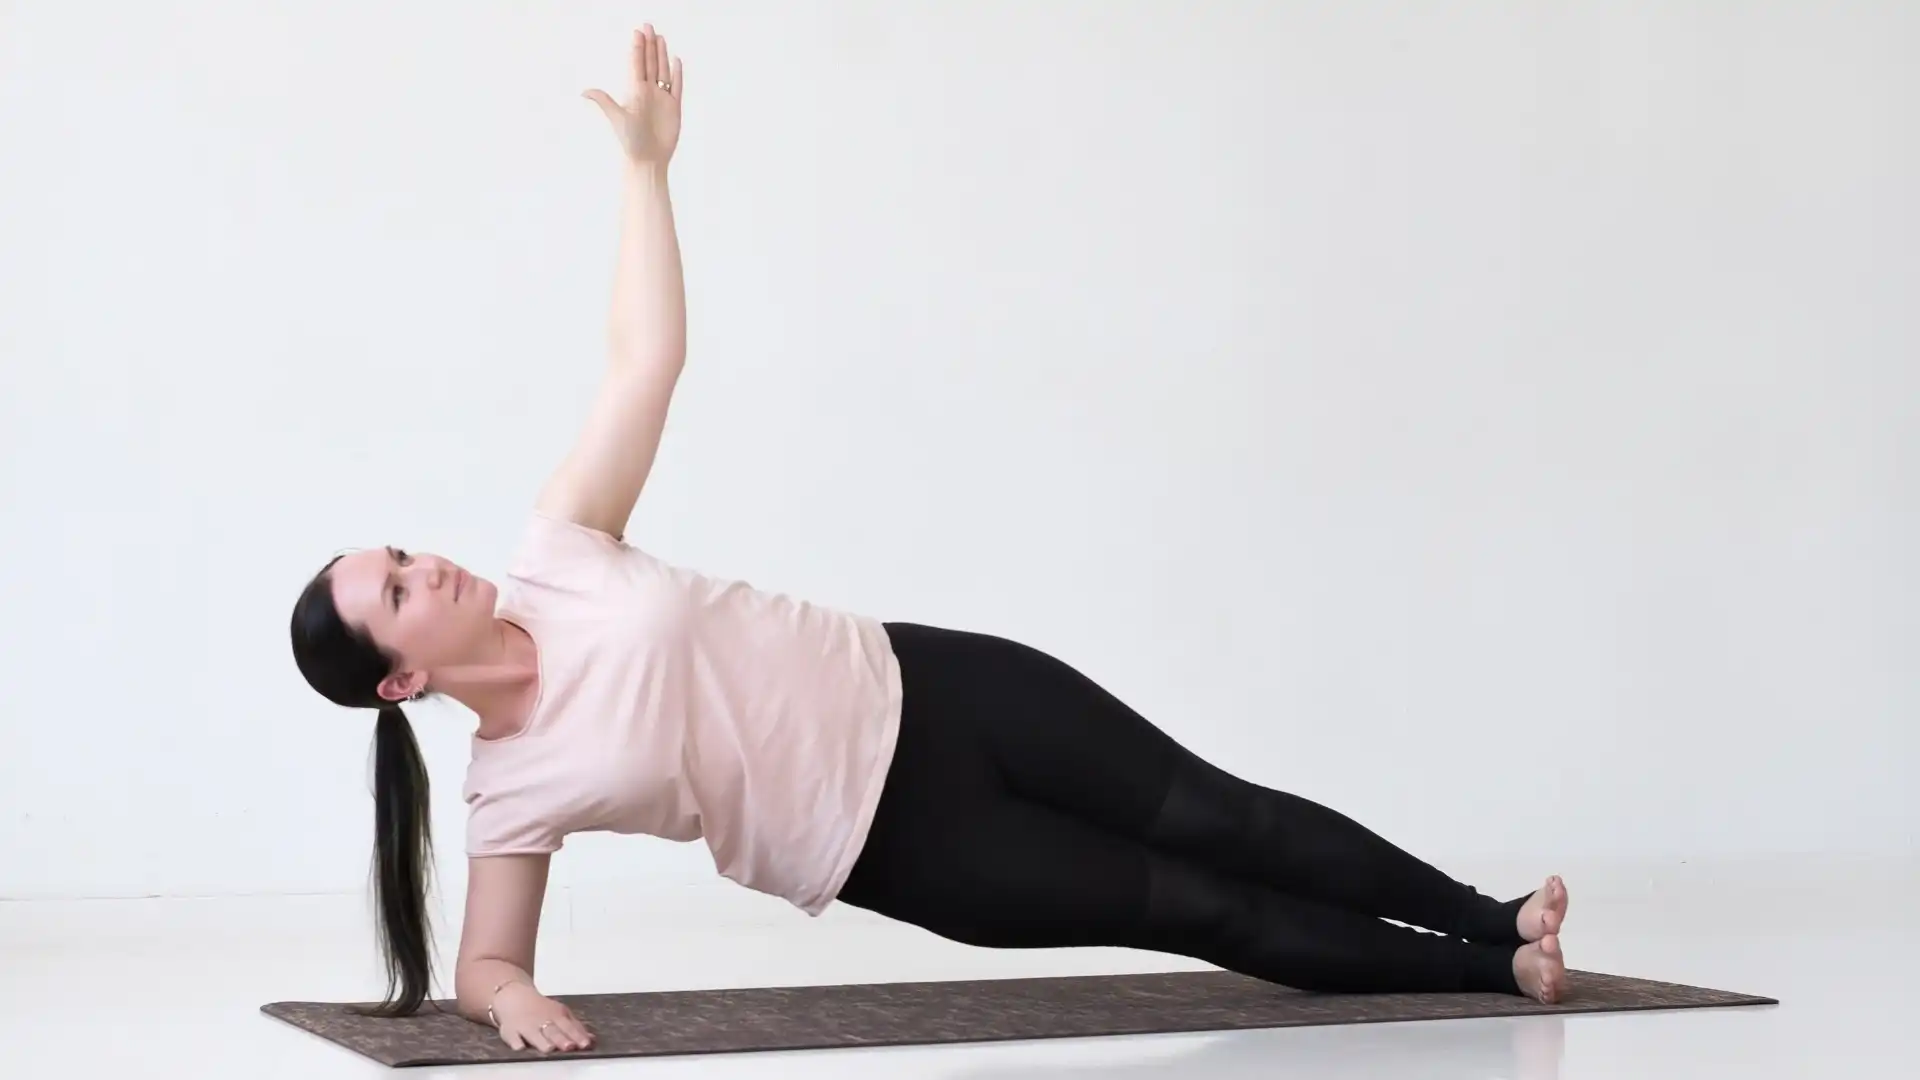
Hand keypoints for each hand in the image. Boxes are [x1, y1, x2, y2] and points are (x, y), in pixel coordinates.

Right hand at [490, 981, 594, 1053]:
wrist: (514, 995)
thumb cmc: (541, 1008)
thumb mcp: (560, 1013)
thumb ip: (575, 1027)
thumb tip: (592, 1039)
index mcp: (556, 1016)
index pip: (569, 1027)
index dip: (578, 1036)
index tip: (586, 1044)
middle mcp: (542, 1021)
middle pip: (553, 1031)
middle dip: (561, 1039)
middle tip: (570, 1047)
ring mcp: (525, 1026)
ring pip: (534, 1035)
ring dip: (542, 1042)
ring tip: (549, 1049)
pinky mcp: (509, 1031)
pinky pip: (512, 1037)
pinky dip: (515, 1042)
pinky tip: (520, 1047)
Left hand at [583, 24, 682, 167]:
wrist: (648, 160)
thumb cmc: (631, 142)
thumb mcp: (616, 118)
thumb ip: (604, 101)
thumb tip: (584, 91)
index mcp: (635, 92)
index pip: (637, 65)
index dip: (638, 48)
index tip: (637, 32)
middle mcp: (648, 92)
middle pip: (650, 63)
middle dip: (650, 45)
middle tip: (648, 26)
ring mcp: (661, 99)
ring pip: (663, 71)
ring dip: (662, 55)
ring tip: (661, 38)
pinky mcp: (674, 108)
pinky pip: (676, 87)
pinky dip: (677, 74)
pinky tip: (676, 62)